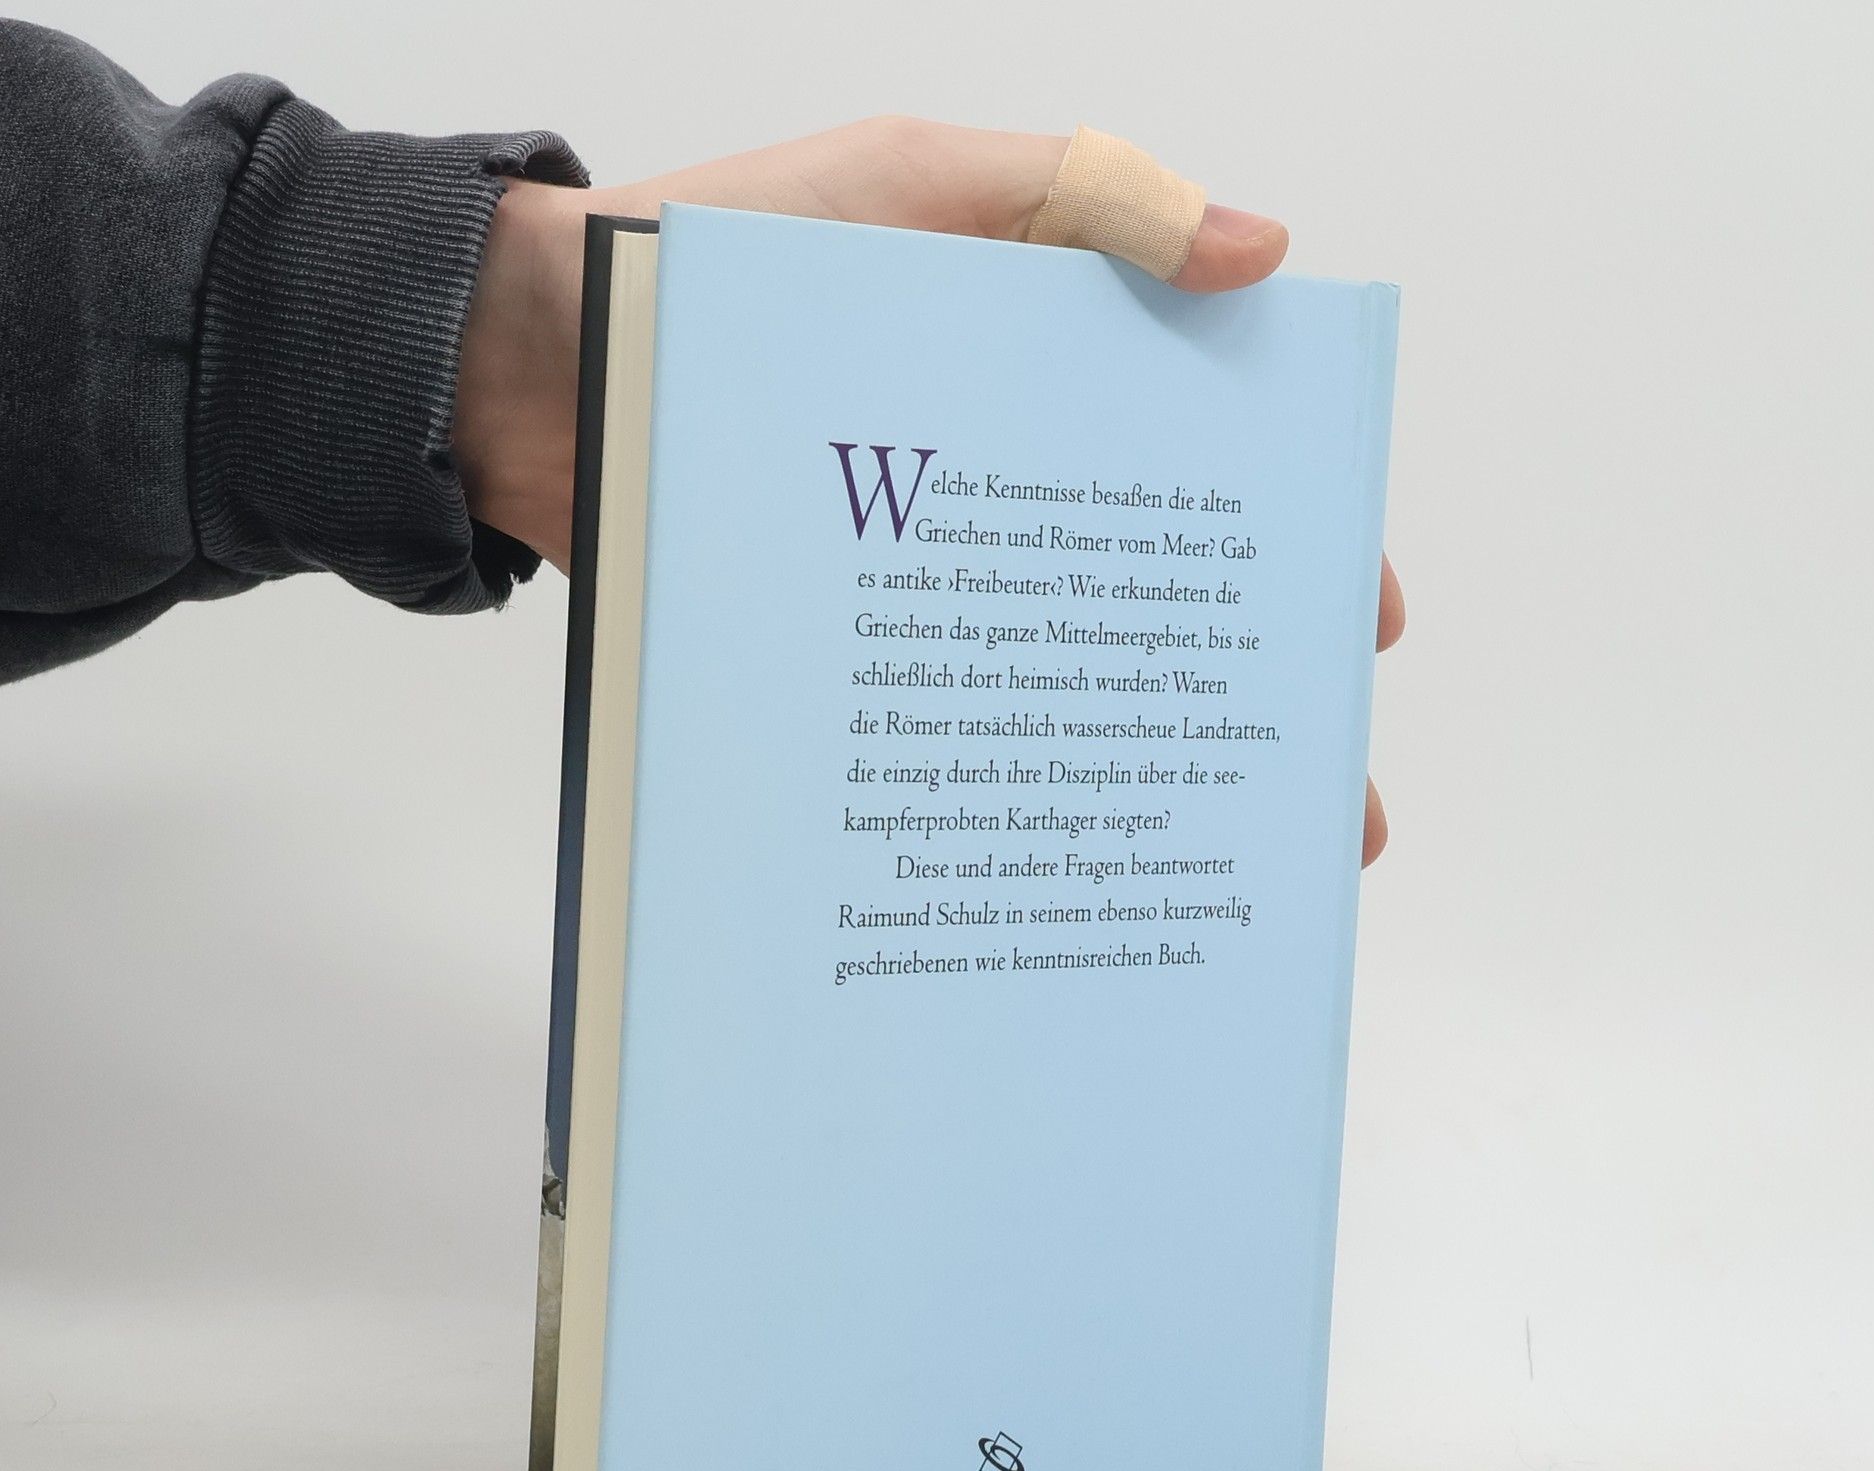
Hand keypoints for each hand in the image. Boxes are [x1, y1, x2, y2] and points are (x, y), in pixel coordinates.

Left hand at [452, 116, 1402, 862]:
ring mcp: (915, 587)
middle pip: (1140, 609)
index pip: (1196, 469)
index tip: (1350, 628)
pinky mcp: (837, 656)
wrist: (522, 369)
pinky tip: (1049, 867)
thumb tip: (1264, 255)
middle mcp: (989, 495)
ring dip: (1128, 783)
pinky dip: (998, 792)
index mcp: (1034, 379)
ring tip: (1197, 878)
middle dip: (1232, 711)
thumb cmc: (717, 261)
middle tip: (1312, 807)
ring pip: (1049, 692)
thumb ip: (1085, 201)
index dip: (1281, 547)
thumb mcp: (913, 188)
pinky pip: (936, 725)